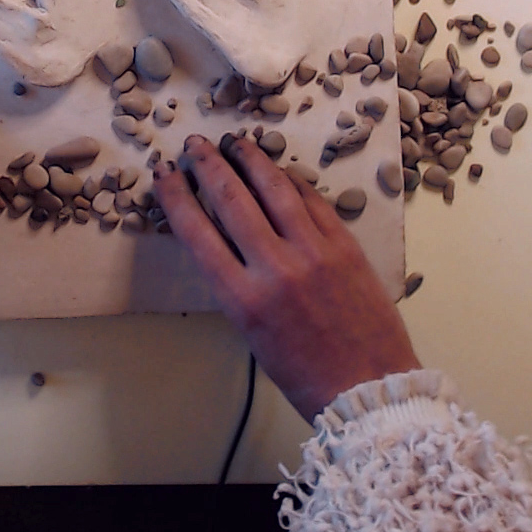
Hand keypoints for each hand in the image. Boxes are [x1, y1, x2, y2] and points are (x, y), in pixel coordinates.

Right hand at [153, 134, 419, 420]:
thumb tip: (227, 238)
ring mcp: (314, 252)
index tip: (163, 172)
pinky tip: (280, 171)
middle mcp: (276, 268)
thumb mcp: (253, 334)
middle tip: (195, 144)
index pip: (198, 232)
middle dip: (209, 165)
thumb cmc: (306, 374)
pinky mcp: (346, 246)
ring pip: (275, 190)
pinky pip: (314, 202)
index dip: (175, 195)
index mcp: (244, 300)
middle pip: (232, 200)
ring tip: (236, 143)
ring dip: (251, 160)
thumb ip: (238, 285)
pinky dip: (293, 181)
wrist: (368, 389)